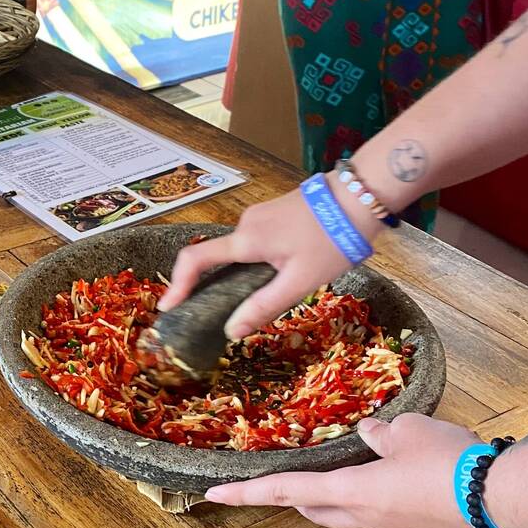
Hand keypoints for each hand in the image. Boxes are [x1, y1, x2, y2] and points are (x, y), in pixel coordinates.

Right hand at [159, 184, 367, 338]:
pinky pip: (254, 242)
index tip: (168, 307)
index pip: (195, 260)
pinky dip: (255, 261)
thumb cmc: (331, 240)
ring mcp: (259, 215)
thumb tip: (231, 331)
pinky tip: (281, 273)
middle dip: (215, 285)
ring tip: (266, 295)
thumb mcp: (300, 281)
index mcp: (246, 240)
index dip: (177, 284)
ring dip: (242, 274)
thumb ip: (264, 306)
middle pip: (218, 258)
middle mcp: (245, 224)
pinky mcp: (274, 213)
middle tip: (221, 313)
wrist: (360, 195)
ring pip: (240, 251)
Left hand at [204, 413, 484, 527]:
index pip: (286, 491)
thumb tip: (369, 433)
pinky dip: (368, 493)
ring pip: (346, 513)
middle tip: (274, 481)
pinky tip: (384, 471)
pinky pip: (379, 510)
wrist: (500, 498)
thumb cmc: (449, 464)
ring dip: (331, 496)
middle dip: (290, 497)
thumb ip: (382, 433)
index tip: (215, 495)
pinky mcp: (416, 526)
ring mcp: (392, 525)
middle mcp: (365, 515)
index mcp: (353, 492)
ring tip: (329, 471)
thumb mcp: (409, 433)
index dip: (247, 492)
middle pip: (313, 509)